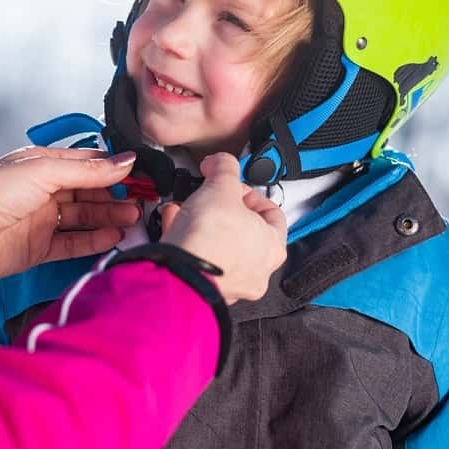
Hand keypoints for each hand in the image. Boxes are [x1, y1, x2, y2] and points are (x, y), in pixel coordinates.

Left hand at [0, 147, 141, 280]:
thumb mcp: (43, 172)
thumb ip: (87, 170)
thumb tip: (126, 161)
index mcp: (41, 164)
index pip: (86, 163)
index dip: (113, 168)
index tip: (141, 174)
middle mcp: (42, 190)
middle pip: (88, 191)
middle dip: (115, 195)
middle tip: (143, 201)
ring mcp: (42, 220)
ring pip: (84, 217)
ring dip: (109, 217)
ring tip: (134, 219)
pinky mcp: (39, 248)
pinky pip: (73, 243)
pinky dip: (94, 241)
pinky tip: (113, 237)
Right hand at [158, 153, 286, 303]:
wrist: (178, 274)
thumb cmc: (209, 238)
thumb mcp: (221, 185)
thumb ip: (224, 167)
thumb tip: (221, 161)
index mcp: (273, 246)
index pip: (272, 212)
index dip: (250, 192)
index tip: (232, 186)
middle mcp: (258, 270)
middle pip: (243, 229)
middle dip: (222, 208)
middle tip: (209, 197)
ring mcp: (232, 283)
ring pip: (220, 245)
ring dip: (202, 224)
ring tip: (187, 209)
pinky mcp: (205, 287)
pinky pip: (201, 259)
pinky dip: (189, 241)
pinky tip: (176, 226)